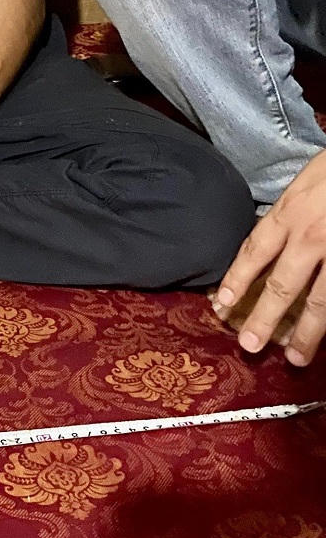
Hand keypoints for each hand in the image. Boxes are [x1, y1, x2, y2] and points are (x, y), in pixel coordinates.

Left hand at [213, 149, 325, 364]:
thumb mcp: (307, 179)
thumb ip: (291, 211)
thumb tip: (272, 244)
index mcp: (292, 211)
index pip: (255, 251)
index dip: (237, 279)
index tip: (221, 304)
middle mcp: (312, 236)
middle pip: (285, 285)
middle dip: (265, 318)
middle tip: (250, 345)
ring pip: (322, 301)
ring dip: (307, 333)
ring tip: (296, 358)